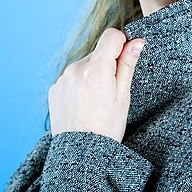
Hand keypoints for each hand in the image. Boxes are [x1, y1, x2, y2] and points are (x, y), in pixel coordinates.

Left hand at [48, 28, 145, 142]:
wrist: (80, 156)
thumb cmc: (106, 128)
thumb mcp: (123, 96)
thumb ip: (127, 64)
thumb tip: (137, 41)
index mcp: (96, 69)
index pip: (111, 36)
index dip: (121, 45)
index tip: (124, 62)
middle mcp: (75, 69)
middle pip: (98, 52)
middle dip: (107, 64)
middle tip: (110, 91)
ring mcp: (62, 79)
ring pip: (85, 65)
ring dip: (92, 74)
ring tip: (95, 101)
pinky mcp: (54, 88)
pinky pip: (72, 77)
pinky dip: (79, 85)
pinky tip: (83, 105)